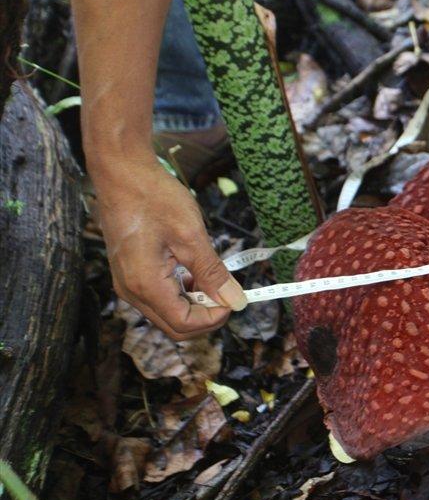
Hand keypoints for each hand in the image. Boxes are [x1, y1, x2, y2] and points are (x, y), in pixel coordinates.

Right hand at [93, 161, 245, 338]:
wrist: (121, 173)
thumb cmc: (154, 198)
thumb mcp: (191, 235)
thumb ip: (213, 273)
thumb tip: (235, 301)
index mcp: (145, 284)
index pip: (183, 324)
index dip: (213, 318)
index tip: (234, 299)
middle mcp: (131, 291)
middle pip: (174, 326)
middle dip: (205, 316)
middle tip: (228, 292)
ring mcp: (128, 283)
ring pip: (167, 313)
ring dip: (195, 304)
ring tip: (213, 278)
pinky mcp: (131, 274)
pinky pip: (159, 297)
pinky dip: (182, 293)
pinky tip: (195, 273)